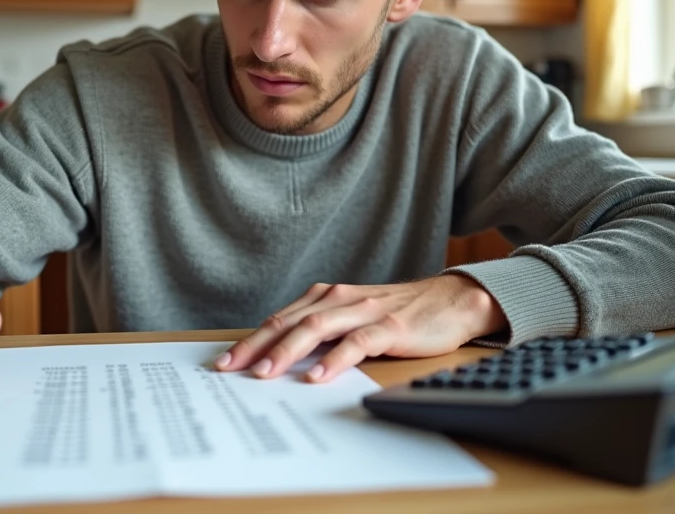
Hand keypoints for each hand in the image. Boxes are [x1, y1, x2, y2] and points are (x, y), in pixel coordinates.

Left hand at [215, 275, 506, 382]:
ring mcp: (364, 311)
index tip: (224, 362)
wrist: (451, 301)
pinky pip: (356, 342)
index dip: (250, 340)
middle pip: (288, 322)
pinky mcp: (389, 327)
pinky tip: (319, 376)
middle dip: (255, 346)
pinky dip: (335, 359)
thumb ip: (322, 333)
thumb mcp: (353, 318)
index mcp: (326, 297)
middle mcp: (339, 299)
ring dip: (287, 352)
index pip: (279, 320)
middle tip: (229, 369)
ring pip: (315, 329)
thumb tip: (281, 361)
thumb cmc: (397, 314)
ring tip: (265, 374)